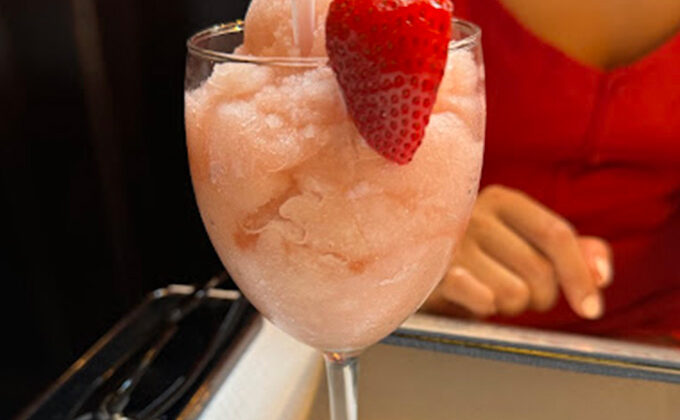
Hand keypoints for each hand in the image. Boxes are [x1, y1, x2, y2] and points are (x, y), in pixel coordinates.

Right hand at [423, 185, 612, 318]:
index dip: (580, 274)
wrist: (410, 260)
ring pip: (514, 295)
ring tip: (485, 290)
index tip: (592, 309)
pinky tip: (469, 298)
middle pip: (540, 273)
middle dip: (538, 296)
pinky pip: (483, 301)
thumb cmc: (477, 256)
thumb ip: (570, 252)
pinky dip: (484, 307)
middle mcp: (475, 214)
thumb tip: (602, 274)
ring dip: (507, 305)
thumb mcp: (522, 244)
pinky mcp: (431, 271)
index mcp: (502, 200)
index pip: (557, 235)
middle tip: (514, 289)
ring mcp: (450, 242)